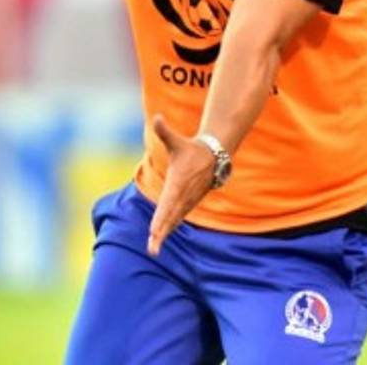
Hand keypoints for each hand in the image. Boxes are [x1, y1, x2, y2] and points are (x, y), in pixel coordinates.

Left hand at [147, 114, 216, 256]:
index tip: (154, 230)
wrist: (214, 156)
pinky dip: (169, 228)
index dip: (162, 217)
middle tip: (152, 248)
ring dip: (164, 234)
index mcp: (178, 183)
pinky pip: (177, 218)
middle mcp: (183, 195)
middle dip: (160, 232)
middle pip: (170, 217)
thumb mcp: (177, 140)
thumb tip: (156, 117)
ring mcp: (187, 201)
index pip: (168, 203)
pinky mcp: (188, 203)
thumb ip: (164, 131)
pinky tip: (159, 238)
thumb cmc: (191, 148)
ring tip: (153, 248)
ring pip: (174, 220)